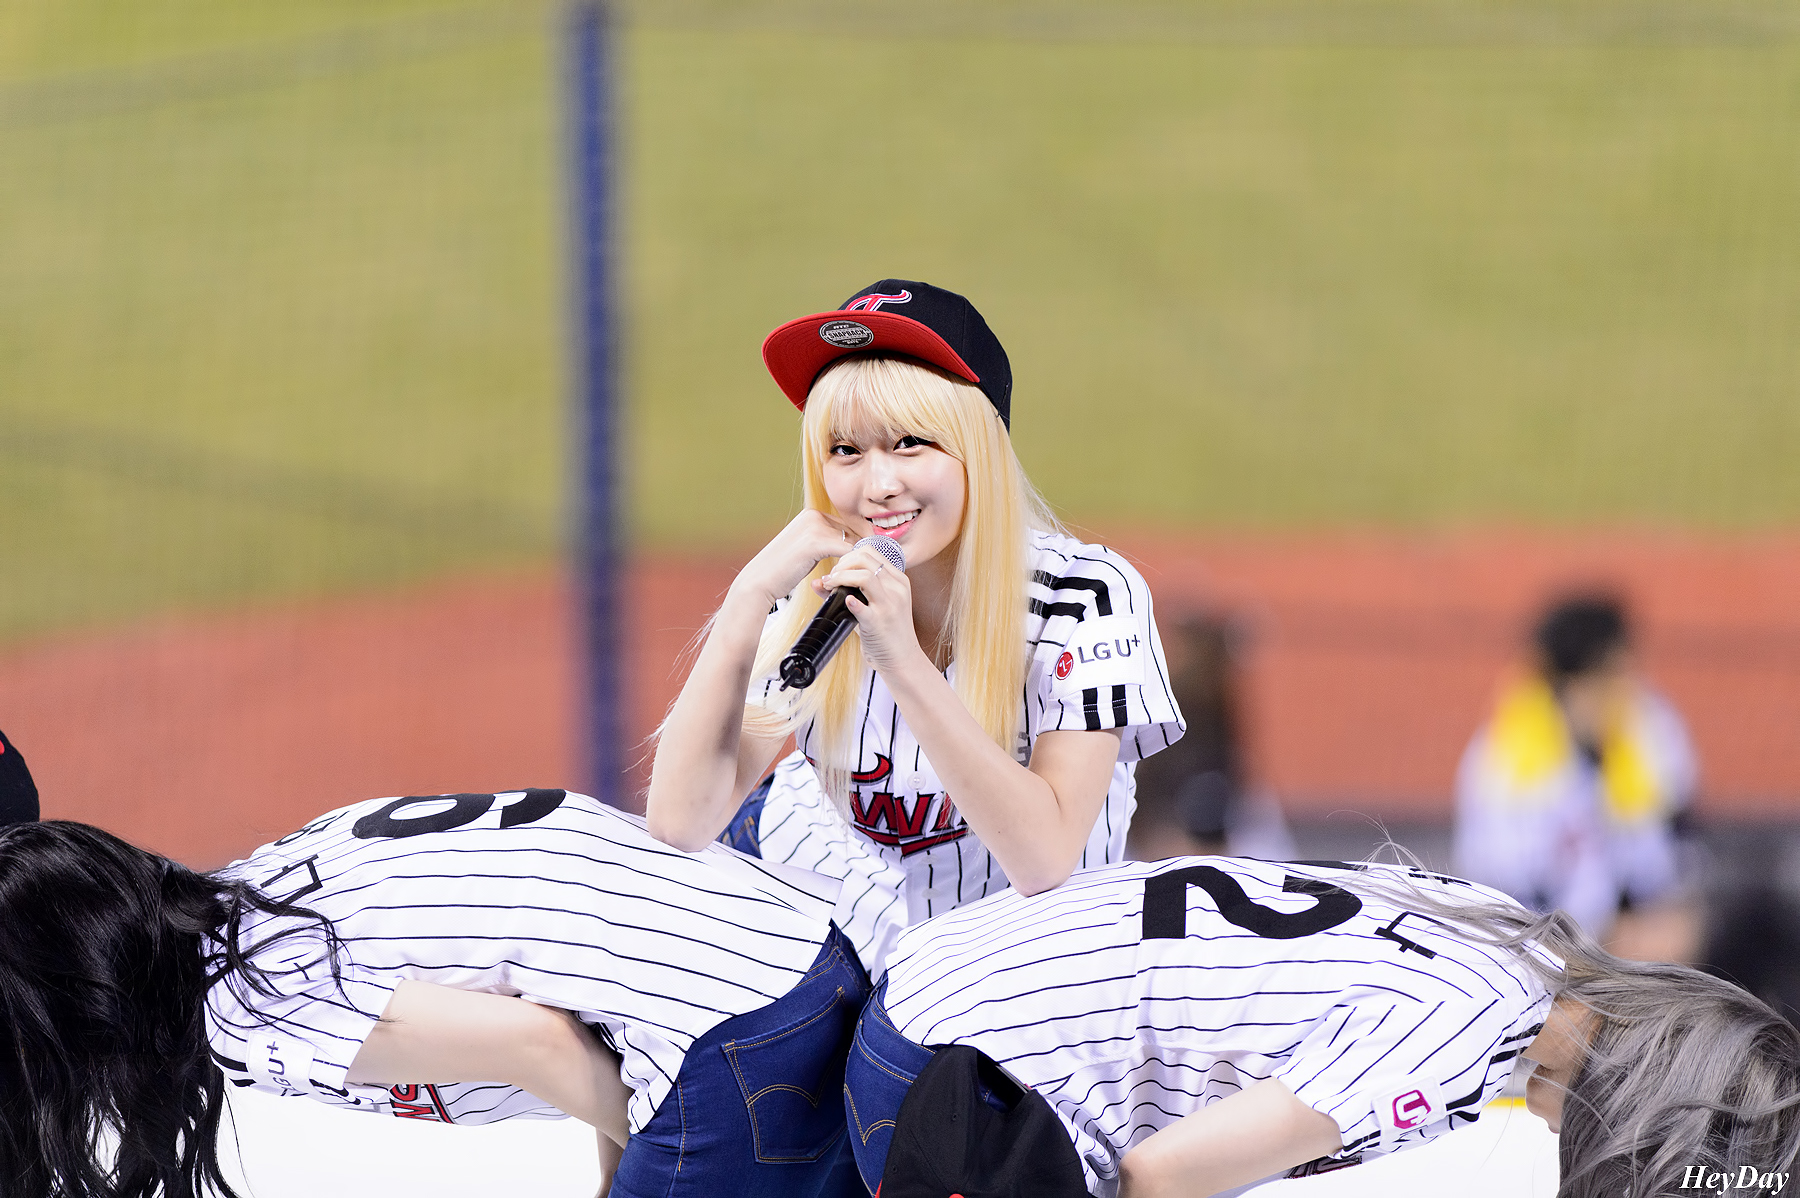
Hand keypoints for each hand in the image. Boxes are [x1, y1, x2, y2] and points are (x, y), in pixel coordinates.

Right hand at [730, 510, 857, 609]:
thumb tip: (850, 546)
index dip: (855, 544)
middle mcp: (814, 515)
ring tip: (856, 576)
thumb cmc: (782, 569)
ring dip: (855, 560)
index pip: (845, 526)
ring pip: (852, 542)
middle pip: (851, 532)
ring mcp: (814, 526)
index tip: (861, 560)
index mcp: (810, 514)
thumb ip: (824, 541)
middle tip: (863, 569)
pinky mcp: (816, 542)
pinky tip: (846, 579)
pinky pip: (847, 552)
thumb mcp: (806, 548)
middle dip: (858, 551)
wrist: (760, 580)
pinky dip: (850, 566)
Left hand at [815, 542, 921, 674]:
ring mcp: (890, 605)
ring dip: (840, 577)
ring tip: (831, 587)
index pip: (871, 552)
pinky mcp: (880, 622)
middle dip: (841, 565)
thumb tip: (818, 582)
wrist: (903, 659)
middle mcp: (897, 588)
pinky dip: (850, 601)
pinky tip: (844, 601)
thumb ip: (849, 592)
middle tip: (831, 578)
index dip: (848, 556)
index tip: (838, 569)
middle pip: (865, 559)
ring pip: (864, 576)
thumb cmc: (886, 633)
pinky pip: (863, 607)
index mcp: (898, 580)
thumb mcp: (873, 607)